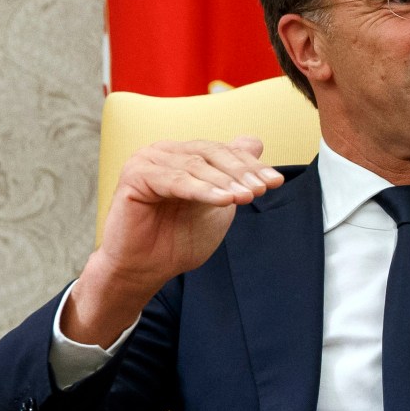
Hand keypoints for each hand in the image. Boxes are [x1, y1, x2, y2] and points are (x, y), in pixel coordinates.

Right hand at [66, 137, 282, 346]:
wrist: (146, 270)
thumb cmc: (178, 240)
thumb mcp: (217, 205)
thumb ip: (233, 176)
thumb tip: (254, 141)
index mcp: (183, 155)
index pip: (223, 151)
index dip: (251, 166)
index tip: (276, 182)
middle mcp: (164, 152)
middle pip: (211, 153)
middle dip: (241, 172)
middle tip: (262, 189)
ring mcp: (147, 161)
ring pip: (195, 165)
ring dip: (225, 181)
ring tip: (247, 196)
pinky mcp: (134, 175)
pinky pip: (174, 180)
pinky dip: (202, 189)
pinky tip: (224, 200)